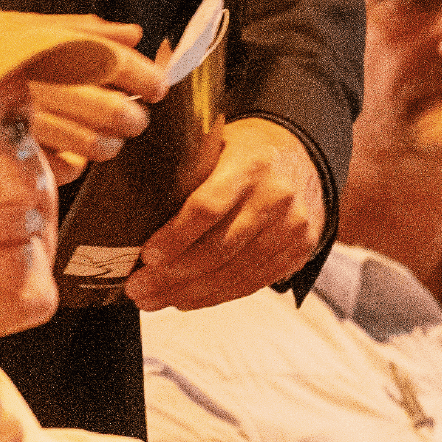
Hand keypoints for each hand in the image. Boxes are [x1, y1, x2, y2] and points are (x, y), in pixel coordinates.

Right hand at [28, 17, 165, 185]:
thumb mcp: (34, 26)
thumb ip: (86, 30)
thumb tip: (134, 33)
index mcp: (54, 52)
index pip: (114, 64)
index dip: (144, 77)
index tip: (156, 84)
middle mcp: (48, 87)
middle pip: (115, 111)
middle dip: (133, 116)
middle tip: (134, 115)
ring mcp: (36, 123)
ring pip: (96, 146)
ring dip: (109, 143)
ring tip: (106, 138)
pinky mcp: (22, 152)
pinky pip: (67, 167)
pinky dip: (75, 162)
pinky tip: (69, 150)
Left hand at [124, 118, 324, 311]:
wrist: (308, 156)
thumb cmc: (248, 149)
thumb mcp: (218, 142)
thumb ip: (188, 169)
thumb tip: (133, 206)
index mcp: (250, 165)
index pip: (208, 207)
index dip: (175, 237)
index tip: (146, 256)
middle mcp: (275, 198)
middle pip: (219, 249)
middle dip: (172, 276)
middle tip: (137, 287)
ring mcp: (292, 229)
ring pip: (234, 274)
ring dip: (188, 294)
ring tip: (153, 299)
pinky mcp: (298, 252)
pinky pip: (252, 283)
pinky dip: (216, 296)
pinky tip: (186, 300)